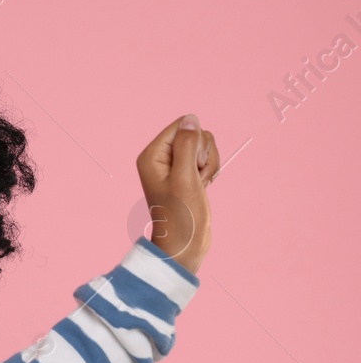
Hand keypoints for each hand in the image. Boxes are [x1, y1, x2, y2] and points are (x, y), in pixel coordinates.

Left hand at [136, 113, 217, 274]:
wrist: (185, 243)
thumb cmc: (181, 214)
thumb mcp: (186, 177)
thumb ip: (188, 146)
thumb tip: (191, 119)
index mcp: (152, 155)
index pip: (183, 125)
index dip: (195, 143)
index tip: (190, 168)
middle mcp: (161, 158)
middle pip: (196, 134)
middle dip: (203, 156)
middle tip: (194, 180)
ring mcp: (175, 165)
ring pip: (205, 147)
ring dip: (208, 166)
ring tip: (198, 186)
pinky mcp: (187, 173)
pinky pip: (207, 159)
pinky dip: (209, 172)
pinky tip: (201, 187)